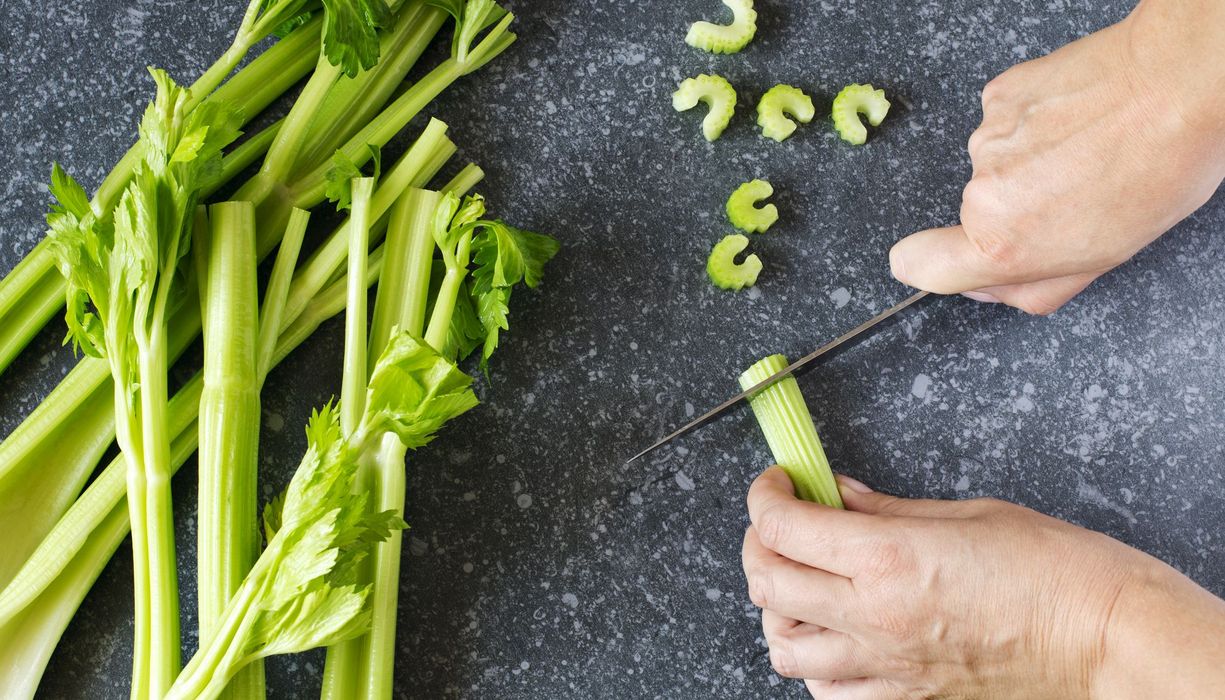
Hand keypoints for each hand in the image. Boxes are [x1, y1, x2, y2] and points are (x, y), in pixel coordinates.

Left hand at [741, 467, 1224, 698]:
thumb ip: (885, 508)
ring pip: (782, 647)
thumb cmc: (1057, 574)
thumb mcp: (966, 514)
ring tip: (801, 581)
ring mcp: (885, 667)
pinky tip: (832, 636)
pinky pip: (825, 693)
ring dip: (776, 607)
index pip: (782, 526)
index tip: (776, 482)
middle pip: (767, 583)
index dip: (765, 495)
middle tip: (780, 520)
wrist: (1106, 643)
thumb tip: (835, 494)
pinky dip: (812, 663)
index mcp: (888, 558)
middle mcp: (874, 617)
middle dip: (759, 542)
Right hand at [889, 1, 1224, 314]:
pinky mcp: (999, 95)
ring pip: (995, 167)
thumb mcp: (1105, 258)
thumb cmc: (1160, 169)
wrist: (1179, 82)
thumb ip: (1034, 287)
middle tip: (1075, 196)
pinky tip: (1078, 119)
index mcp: (1004, 242)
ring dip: (1031, 164)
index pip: (919, 265)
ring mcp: (988, 138)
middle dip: (1015, 211)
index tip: (934, 259)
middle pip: (974, 215)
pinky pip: (1006, 123)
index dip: (924, 265)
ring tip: (1089, 150)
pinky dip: (1034, 125)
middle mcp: (983, 191)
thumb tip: (993, 285)